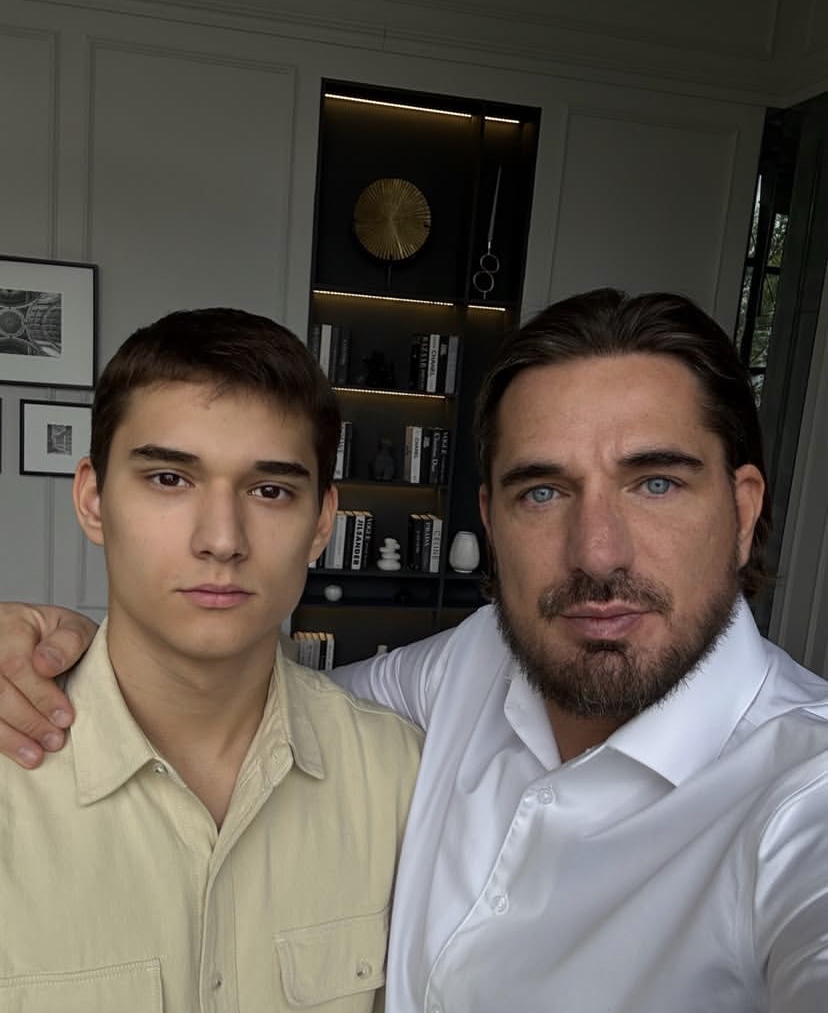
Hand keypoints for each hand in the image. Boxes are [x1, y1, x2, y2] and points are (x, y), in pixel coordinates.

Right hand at [0, 603, 96, 767]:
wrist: (24, 634)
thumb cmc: (52, 635)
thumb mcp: (71, 626)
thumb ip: (69, 640)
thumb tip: (47, 664)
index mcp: (11, 627)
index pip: (17, 665)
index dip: (42, 696)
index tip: (66, 718)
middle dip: (29, 721)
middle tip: (55, 741)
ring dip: (10, 737)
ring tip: (36, 756)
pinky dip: (0, 738)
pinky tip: (16, 752)